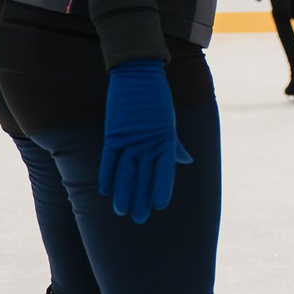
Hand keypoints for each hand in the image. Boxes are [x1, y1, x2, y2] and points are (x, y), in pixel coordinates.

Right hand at [98, 59, 188, 223]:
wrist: (138, 74)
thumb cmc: (157, 99)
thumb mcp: (169, 123)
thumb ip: (175, 146)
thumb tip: (188, 162)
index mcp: (165, 140)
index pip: (164, 171)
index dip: (161, 189)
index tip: (159, 206)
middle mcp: (148, 143)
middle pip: (144, 177)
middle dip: (141, 199)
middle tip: (139, 219)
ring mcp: (130, 139)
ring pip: (126, 173)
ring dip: (124, 193)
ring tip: (122, 212)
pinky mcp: (114, 134)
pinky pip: (109, 160)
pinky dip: (107, 175)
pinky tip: (105, 192)